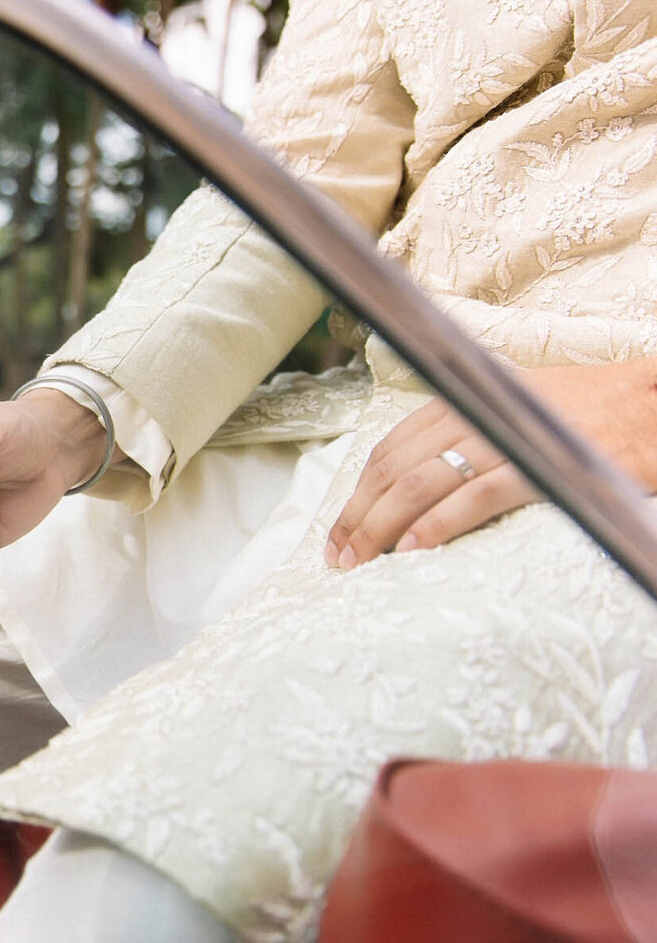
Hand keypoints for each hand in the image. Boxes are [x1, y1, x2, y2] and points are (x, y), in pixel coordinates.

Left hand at [326, 360, 656, 568]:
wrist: (649, 401)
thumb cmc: (580, 414)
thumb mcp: (506, 412)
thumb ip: (461, 438)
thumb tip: (410, 488)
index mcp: (459, 402)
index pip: (387, 452)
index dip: (356, 495)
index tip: (337, 533)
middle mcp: (472, 416)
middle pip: (393, 470)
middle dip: (358, 517)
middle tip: (338, 559)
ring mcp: (504, 440)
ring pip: (421, 484)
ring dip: (383, 526)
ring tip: (362, 562)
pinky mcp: (539, 467)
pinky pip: (475, 497)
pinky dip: (438, 523)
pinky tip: (413, 549)